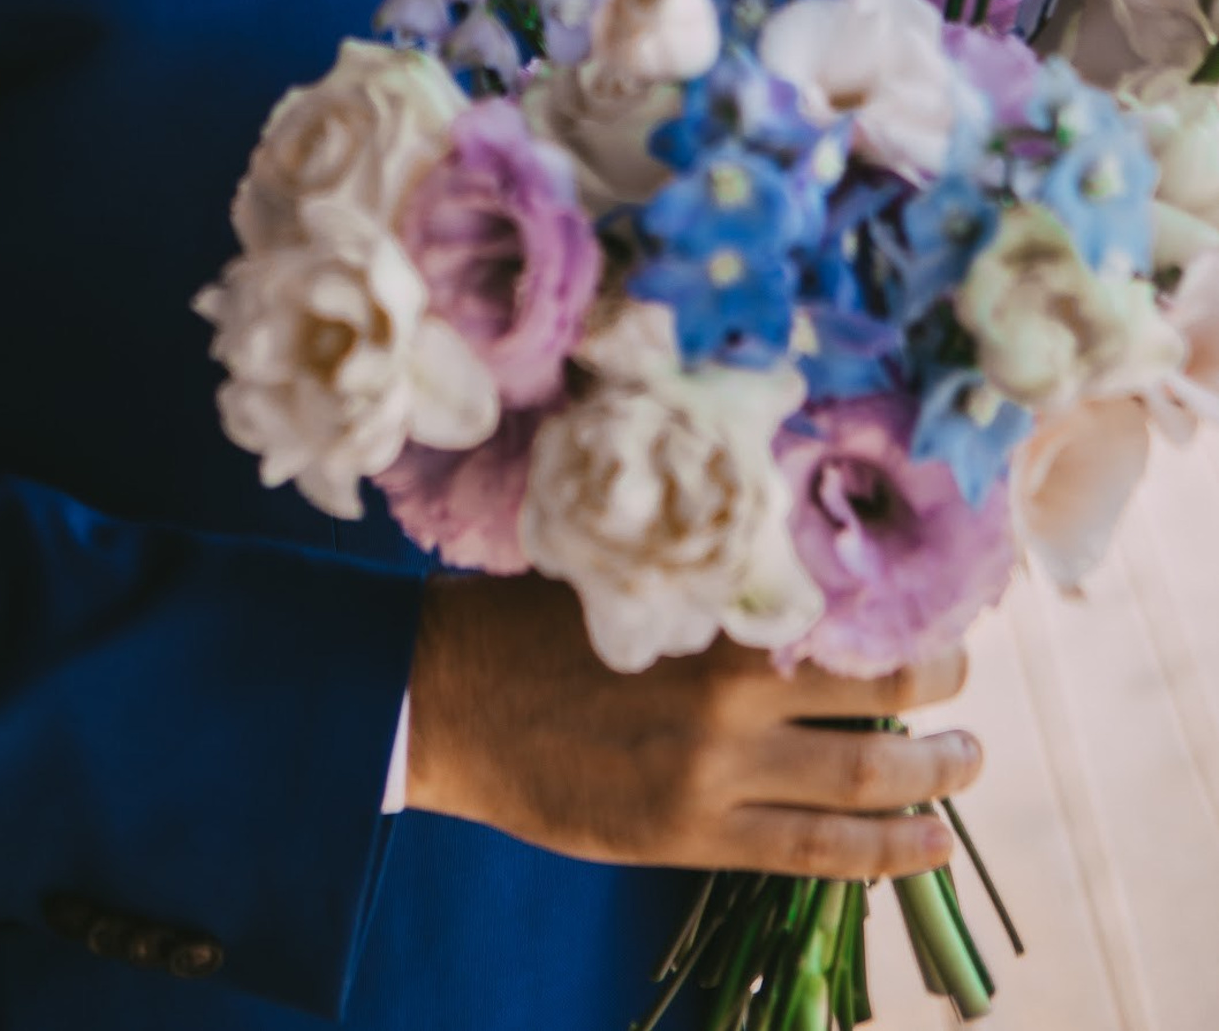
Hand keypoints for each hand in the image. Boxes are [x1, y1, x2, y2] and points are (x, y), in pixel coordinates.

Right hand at [406, 573, 976, 880]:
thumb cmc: (531, 617)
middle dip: (938, 684)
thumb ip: (712, 577)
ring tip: (967, 761)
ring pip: (864, 780)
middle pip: (877, 689)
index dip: (906, 606)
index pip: (846, 606)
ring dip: (935, 773)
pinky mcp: (693, 833)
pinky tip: (930, 842)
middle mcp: (727, 691)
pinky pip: (817, 852)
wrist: (448, 698)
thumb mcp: (627, 570)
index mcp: (710, 608)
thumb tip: (803, 565)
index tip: (937, 598)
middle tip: (961, 674)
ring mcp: (714, 771)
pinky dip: (889, 849)